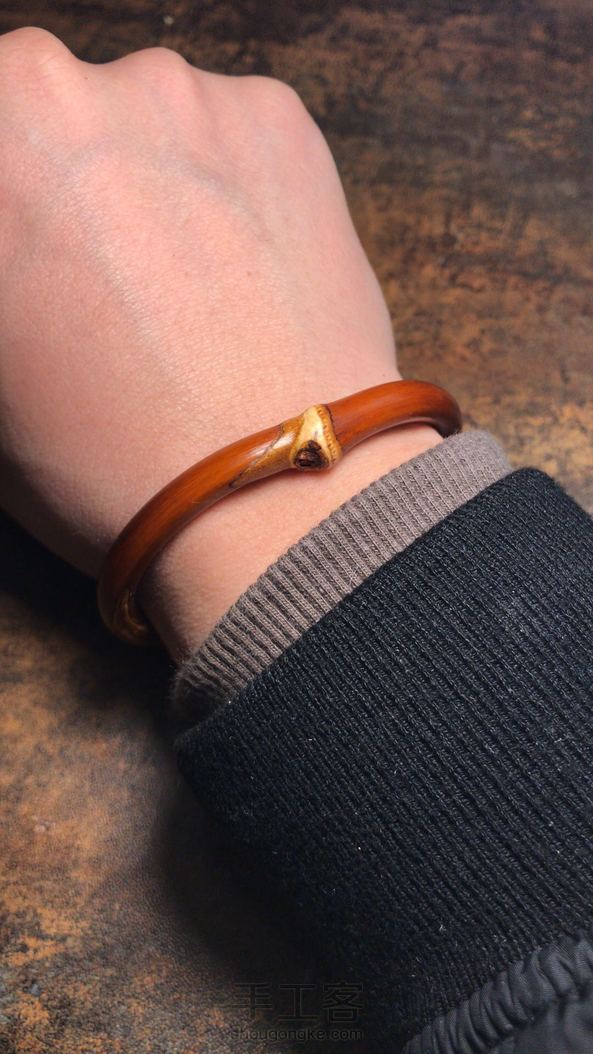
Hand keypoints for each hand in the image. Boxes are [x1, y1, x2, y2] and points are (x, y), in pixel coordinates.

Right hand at [0, 28, 439, 657]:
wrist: (267, 493)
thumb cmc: (104, 460)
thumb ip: (8, 273)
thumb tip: (31, 261)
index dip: (21, 219)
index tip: (41, 258)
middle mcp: (60, 90)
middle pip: (50, 109)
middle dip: (66, 178)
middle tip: (99, 270)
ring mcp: (181, 90)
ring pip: (146, 114)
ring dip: (150, 173)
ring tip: (182, 280)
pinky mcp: (277, 116)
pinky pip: (232, 129)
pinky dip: (231, 179)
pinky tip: (242, 266)